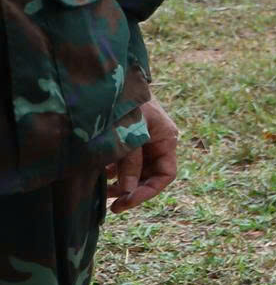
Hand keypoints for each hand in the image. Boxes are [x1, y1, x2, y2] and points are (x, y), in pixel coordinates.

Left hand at [106, 97, 177, 211]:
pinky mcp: (126, 138)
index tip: (126, 202)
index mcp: (167, 139)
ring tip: (104, 194)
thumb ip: (130, 163)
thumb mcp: (129, 134)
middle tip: (114, 206)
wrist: (110, 78)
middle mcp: (158, 141)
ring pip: (136, 171)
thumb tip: (126, 192)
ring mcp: (142, 140)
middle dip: (133, 191)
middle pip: (151, 175)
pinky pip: (123, 162)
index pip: (165, 174)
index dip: (148, 191)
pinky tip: (100, 177)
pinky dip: (113, 172)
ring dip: (122, 184)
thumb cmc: (124, 102)